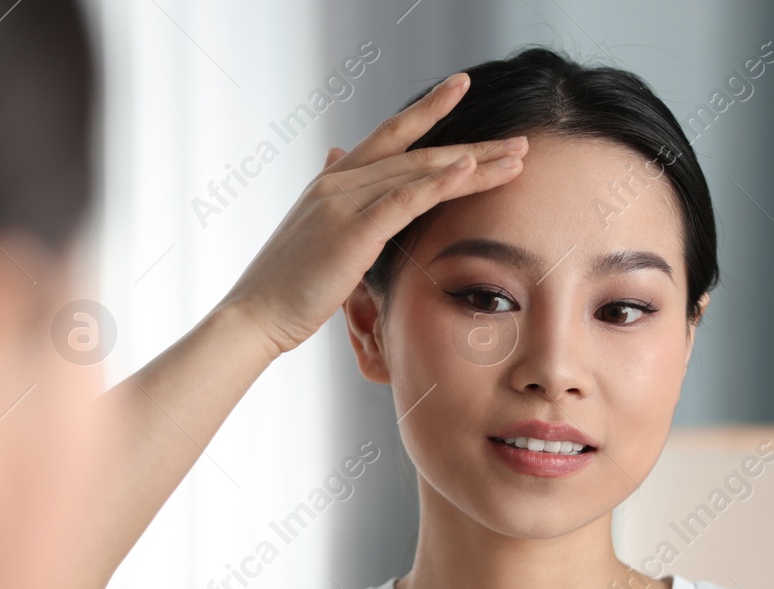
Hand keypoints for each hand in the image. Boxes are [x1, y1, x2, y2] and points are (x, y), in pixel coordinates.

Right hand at [219, 71, 528, 355]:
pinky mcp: (352, 230)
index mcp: (332, 182)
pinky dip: (440, 183)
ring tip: (516, 159)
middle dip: (473, 147)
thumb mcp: (313, 234)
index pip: (389, 136)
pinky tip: (470, 170)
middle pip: (418, 154)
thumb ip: (333, 199)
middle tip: (519, 143)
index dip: (427, 110)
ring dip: (474, 164)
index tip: (460, 88)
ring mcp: (344, 202)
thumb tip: (336, 160)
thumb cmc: (285, 287)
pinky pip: (404, 200)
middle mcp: (339, 182)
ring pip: (420, 172)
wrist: (254, 316)